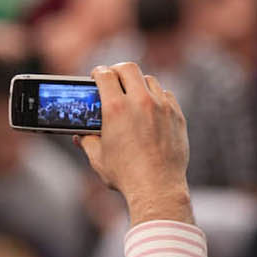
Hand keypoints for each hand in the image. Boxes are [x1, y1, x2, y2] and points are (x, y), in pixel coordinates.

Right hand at [75, 62, 193, 224]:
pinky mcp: (176, 116)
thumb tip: (80, 135)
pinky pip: (166, 95)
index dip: (98, 72)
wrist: (157, 188)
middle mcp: (140, 102)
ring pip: (149, 80)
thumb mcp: (98, 158)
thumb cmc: (125, 175)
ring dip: (138, 83)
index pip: (105, 75)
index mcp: (115, 108)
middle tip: (113, 78)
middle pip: (128, 68)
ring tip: (133, 94)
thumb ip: (87, 141)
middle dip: (117, 70)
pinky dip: (156, 97)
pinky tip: (151, 108)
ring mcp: (161, 107)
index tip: (97, 76)